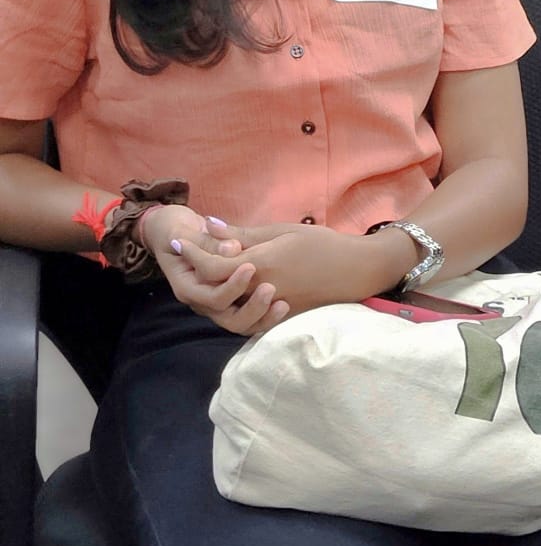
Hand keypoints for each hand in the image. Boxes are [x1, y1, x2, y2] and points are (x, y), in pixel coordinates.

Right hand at [143, 204, 289, 335]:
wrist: (173, 234)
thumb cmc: (176, 229)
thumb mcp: (184, 230)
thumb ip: (210, 242)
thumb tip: (233, 249)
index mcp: (188, 286)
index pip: (212, 298)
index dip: (232, 285)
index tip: (251, 266)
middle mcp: (202, 301)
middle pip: (229, 319)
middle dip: (252, 307)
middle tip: (270, 288)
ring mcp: (217, 304)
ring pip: (241, 324)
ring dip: (262, 316)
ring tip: (282, 304)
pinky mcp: (231, 301)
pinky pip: (249, 318)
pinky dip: (265, 316)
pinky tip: (284, 305)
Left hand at [178, 222, 398, 315]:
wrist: (356, 270)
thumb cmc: (322, 244)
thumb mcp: (282, 231)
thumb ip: (244, 234)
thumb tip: (209, 226)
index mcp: (262, 267)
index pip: (214, 266)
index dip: (193, 254)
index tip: (178, 242)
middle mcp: (262, 292)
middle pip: (216, 289)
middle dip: (197, 272)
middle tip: (185, 255)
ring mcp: (270, 309)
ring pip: (228, 308)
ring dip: (213, 292)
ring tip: (204, 274)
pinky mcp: (280, 319)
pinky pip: (247, 318)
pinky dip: (233, 305)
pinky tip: (228, 292)